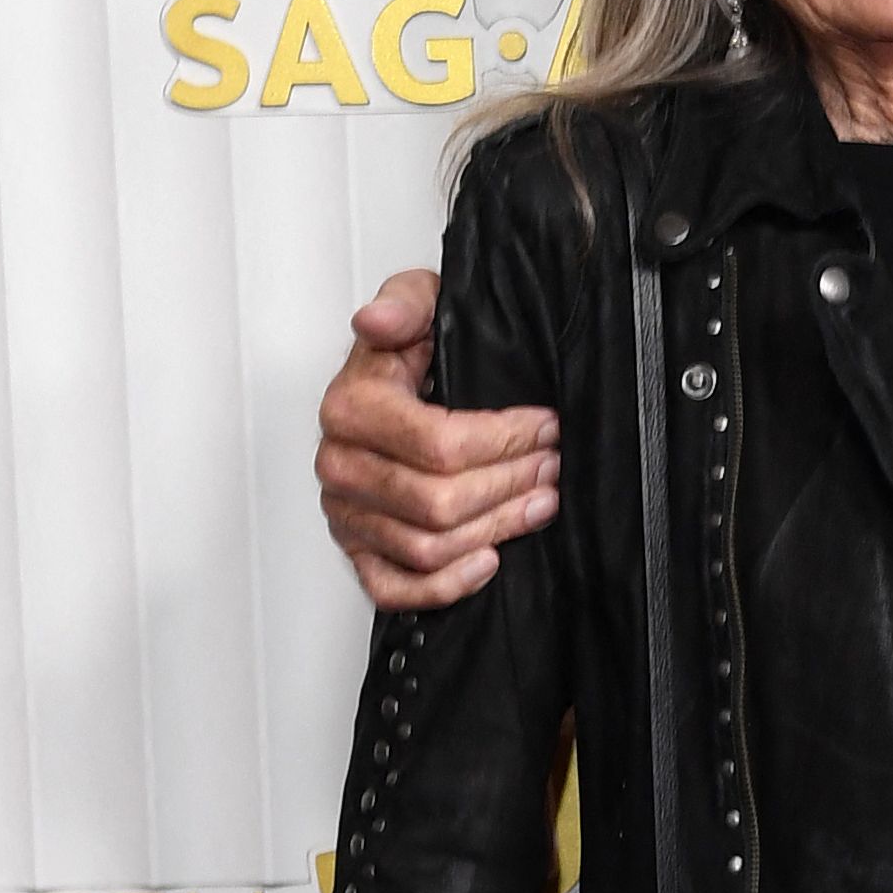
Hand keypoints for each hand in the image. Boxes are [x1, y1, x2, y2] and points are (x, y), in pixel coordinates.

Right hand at [315, 266, 560, 608]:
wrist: (391, 386)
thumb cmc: (411, 351)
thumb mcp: (419, 304)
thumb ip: (405, 302)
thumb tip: (377, 320)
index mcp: (350, 408)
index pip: (439, 445)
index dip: (505, 440)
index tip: (544, 425)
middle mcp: (340, 466)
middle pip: (439, 503)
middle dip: (510, 484)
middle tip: (552, 464)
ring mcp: (346, 514)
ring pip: (429, 547)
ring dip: (496, 528)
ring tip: (539, 501)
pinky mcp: (357, 551)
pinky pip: (394, 589)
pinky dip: (445, 585)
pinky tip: (488, 560)